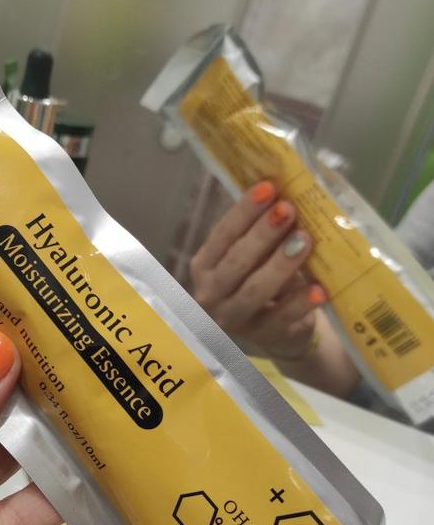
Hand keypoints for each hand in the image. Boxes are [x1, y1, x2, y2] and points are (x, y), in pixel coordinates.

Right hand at [190, 181, 325, 358]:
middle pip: (236, 261)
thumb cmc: (264, 280)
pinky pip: (282, 318)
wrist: (279, 331)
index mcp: (206, 265)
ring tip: (305, 240)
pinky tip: (319, 289)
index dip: (245, 211)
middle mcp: (211, 293)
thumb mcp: (256, 256)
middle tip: (288, 210)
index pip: (223, 234)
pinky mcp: (262, 337)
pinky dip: (301, 303)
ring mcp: (234, 319)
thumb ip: (262, 232)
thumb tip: (286, 191)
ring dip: (281, 264)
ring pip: (255, 289)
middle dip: (263, 234)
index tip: (268, 187)